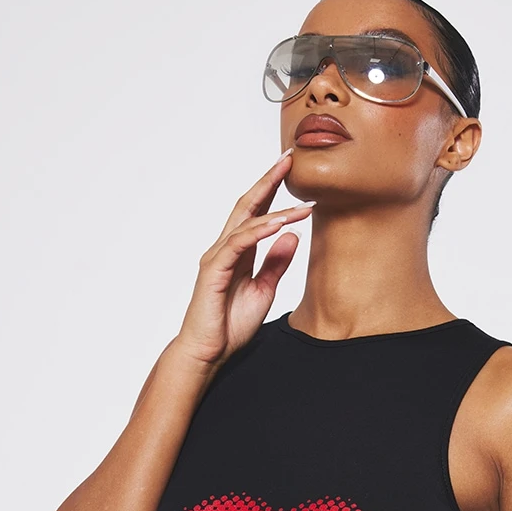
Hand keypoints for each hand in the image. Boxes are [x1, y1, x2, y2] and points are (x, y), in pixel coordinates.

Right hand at [175, 149, 314, 367]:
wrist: (209, 352)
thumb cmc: (230, 325)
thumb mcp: (265, 290)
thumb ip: (276, 263)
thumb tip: (293, 236)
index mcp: (237, 252)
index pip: (256, 213)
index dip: (272, 190)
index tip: (291, 170)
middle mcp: (224, 248)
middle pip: (248, 206)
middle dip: (268, 181)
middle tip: (289, 158)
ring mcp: (217, 257)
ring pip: (246, 222)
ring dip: (275, 208)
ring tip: (302, 201)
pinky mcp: (215, 270)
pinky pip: (239, 244)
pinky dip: (260, 231)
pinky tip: (280, 223)